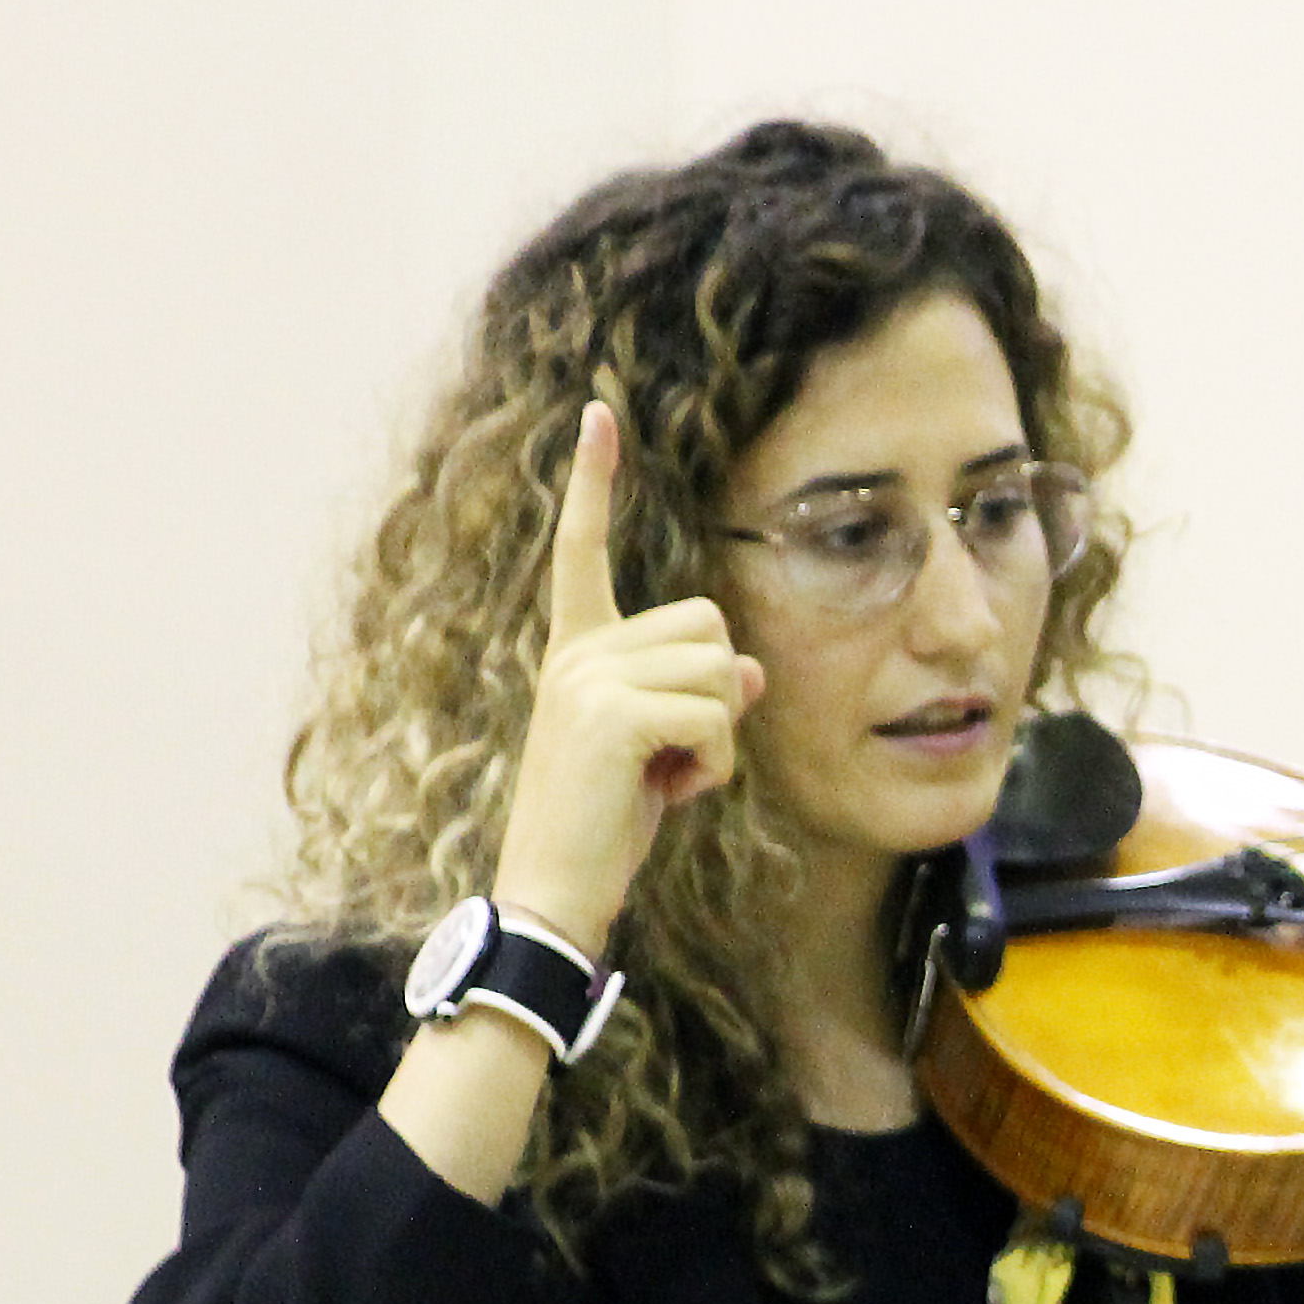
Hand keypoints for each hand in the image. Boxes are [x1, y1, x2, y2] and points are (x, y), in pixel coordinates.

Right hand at [484, 404, 762, 953]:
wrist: (555, 889)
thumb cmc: (607, 824)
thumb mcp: (664, 753)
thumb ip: (701, 700)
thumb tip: (749, 671)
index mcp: (575, 650)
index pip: (583, 550)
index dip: (592, 482)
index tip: (598, 413)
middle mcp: (575, 652)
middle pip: (711, 626)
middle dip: (718, 696)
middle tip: (671, 758)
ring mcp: (588, 678)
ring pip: (721, 672)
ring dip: (718, 739)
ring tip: (665, 779)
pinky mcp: (611, 715)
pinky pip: (716, 719)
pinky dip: (715, 768)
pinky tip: (669, 794)